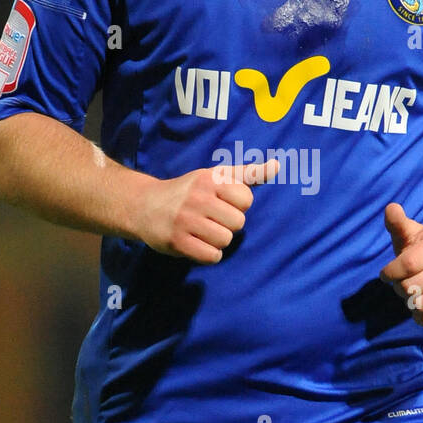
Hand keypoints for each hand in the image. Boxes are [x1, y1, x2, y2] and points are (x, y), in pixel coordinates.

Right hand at [136, 159, 279, 263]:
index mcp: (210, 179)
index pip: (246, 199)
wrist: (144, 205)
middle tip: (211, 220)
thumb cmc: (188, 191)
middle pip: (238, 222)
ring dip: (218, 240)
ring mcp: (186, 220)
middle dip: (228, 224)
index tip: (221, 203)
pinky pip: (211, 256)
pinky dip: (209, 254)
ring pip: (225, 240)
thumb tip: (277, 167)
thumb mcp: (216, 176)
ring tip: (203, 232)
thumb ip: (248, 173)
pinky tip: (198, 244)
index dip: (237, 205)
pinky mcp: (177, 241)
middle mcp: (197, 197)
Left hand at [379, 202, 422, 327]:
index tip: (385, 274)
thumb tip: (390, 209)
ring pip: (421, 305)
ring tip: (411, 293)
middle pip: (412, 287)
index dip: (390, 272)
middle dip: (398, 287)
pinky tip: (419, 307)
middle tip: (400, 282)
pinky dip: (421, 317)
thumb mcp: (414, 231)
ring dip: (409, 302)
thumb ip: (398, 222)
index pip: (409, 264)